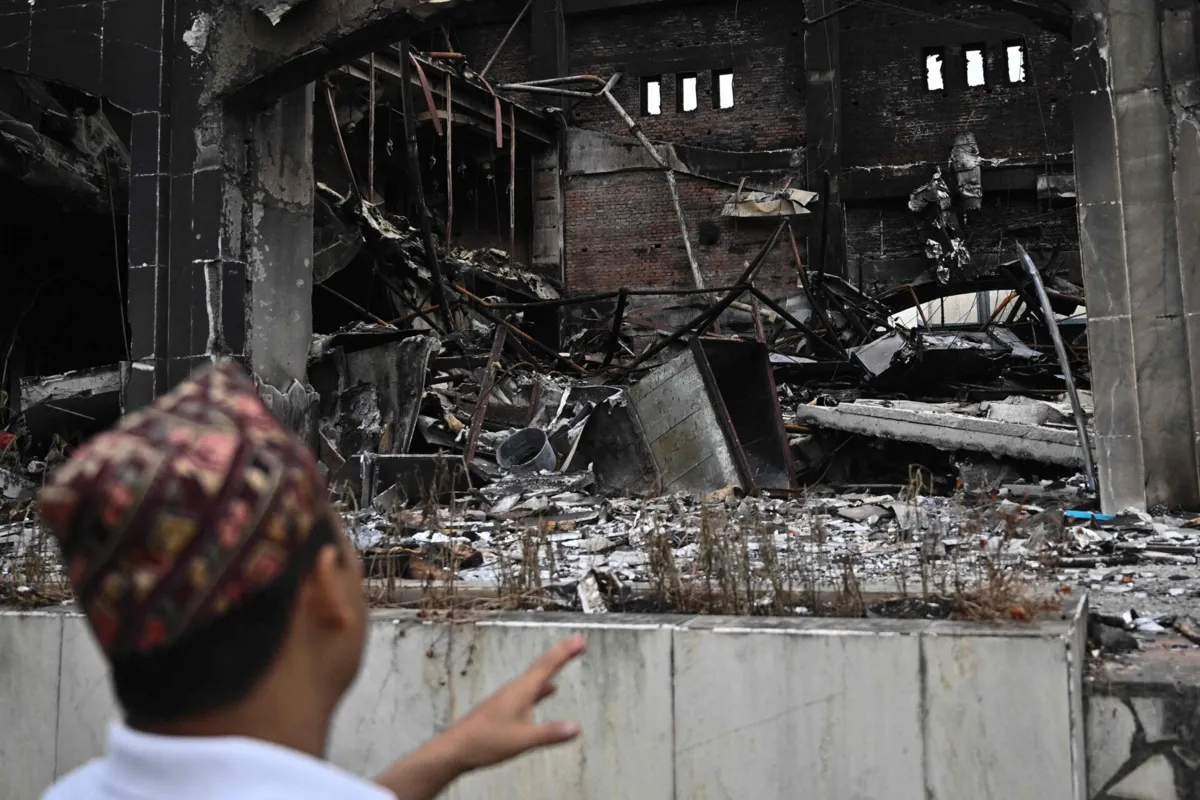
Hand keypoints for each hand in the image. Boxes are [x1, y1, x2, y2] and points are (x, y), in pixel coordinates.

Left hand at [444, 633, 585, 770]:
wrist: (455, 749)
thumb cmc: (486, 742)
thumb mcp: (522, 740)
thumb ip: (549, 733)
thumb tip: (577, 727)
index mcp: (521, 691)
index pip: (547, 666)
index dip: (564, 652)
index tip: (580, 639)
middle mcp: (515, 689)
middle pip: (541, 666)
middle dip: (560, 654)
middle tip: (577, 642)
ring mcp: (508, 698)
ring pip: (534, 677)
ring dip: (551, 668)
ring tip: (564, 659)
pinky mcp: (503, 708)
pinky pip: (529, 691)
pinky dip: (541, 688)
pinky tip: (548, 691)